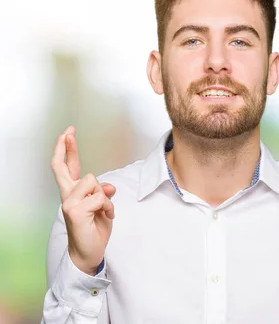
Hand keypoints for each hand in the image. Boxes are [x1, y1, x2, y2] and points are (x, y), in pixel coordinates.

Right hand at [50, 126, 115, 275]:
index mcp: (74, 193)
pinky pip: (100, 198)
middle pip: (63, 167)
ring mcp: (69, 203)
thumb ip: (103, 193)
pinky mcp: (75, 211)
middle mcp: (68, 196)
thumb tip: (108, 186)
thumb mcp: (103, 207)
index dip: (67, 150)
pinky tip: (106, 217)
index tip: (67, 133)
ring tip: (104, 211)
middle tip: (68, 131)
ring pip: (93, 182)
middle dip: (66, 147)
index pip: (68, 168)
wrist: (89, 252)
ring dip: (105, 196)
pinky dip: (109, 207)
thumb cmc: (94, 229)